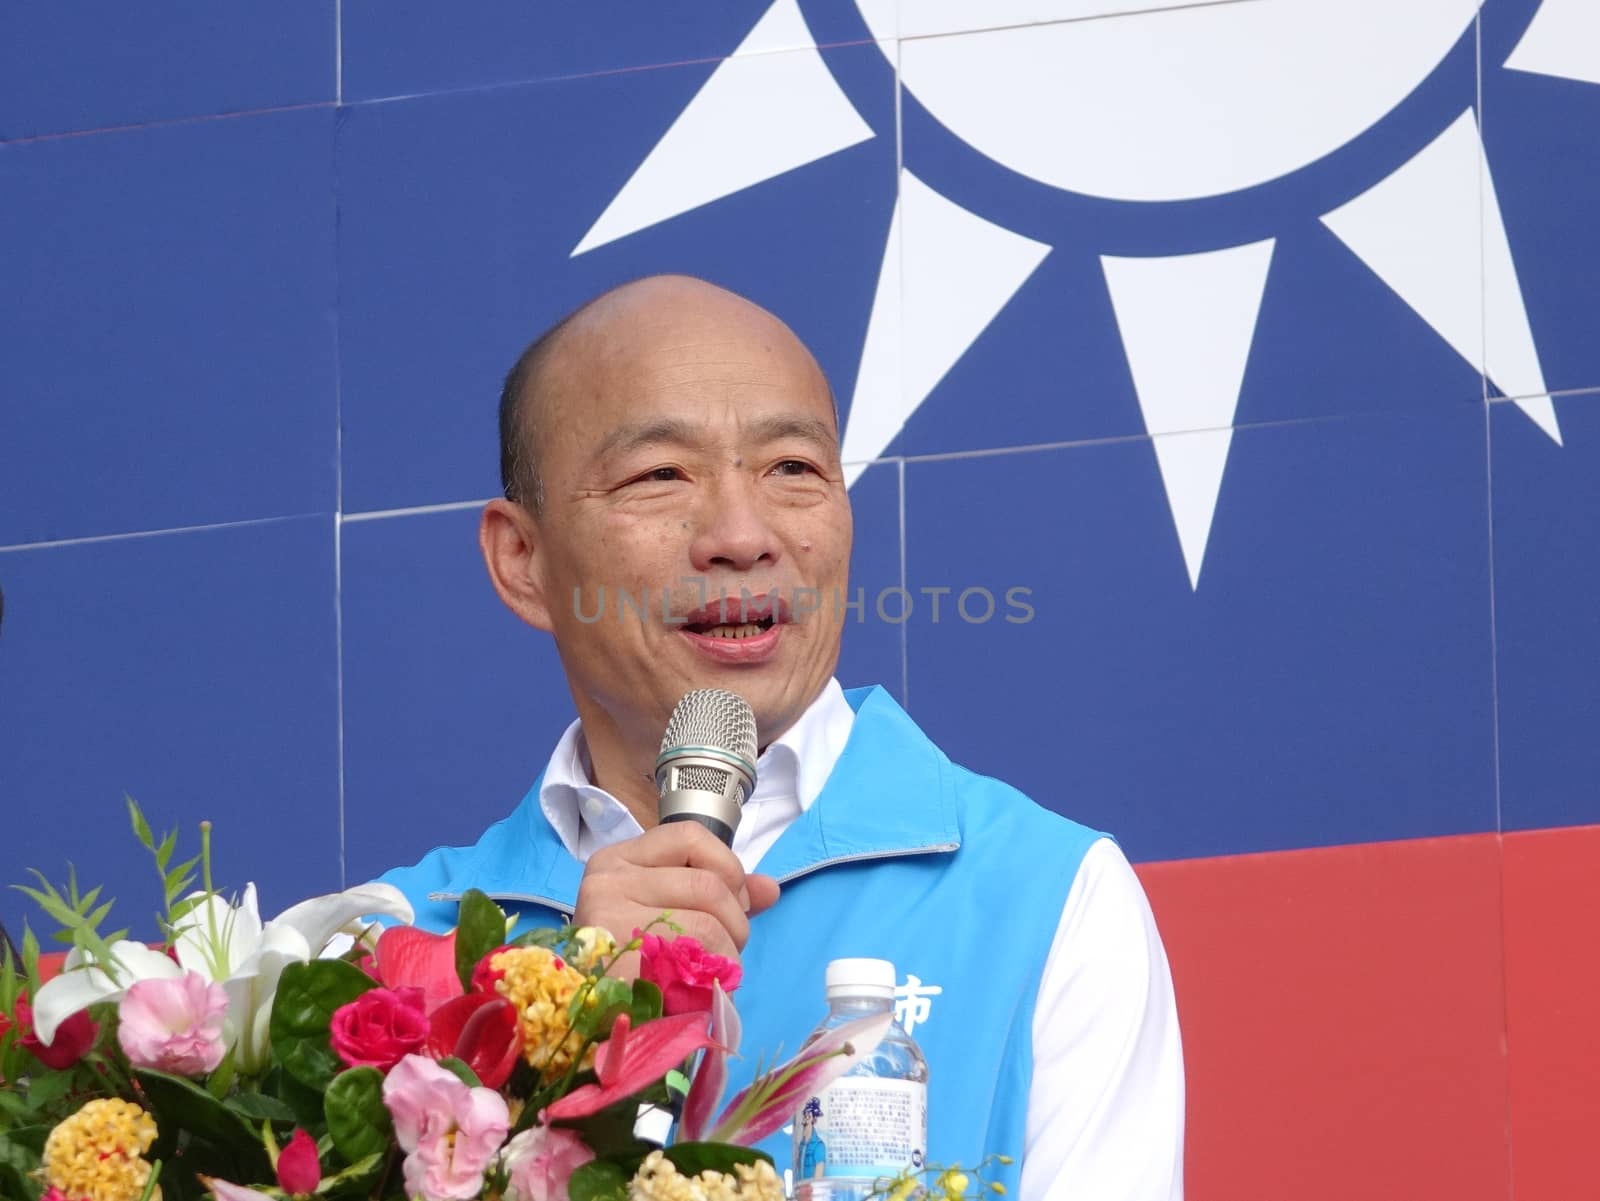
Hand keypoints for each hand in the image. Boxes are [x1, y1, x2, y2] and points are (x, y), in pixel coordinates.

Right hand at [573, 822, 780, 971]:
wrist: (587, 1016)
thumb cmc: (631, 961)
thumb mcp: (671, 912)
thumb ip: (721, 894)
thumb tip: (769, 888)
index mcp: (618, 859)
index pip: (691, 837)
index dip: (727, 867)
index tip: (732, 901)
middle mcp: (607, 879)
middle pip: (708, 884)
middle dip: (735, 920)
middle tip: (727, 948)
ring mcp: (608, 916)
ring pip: (707, 922)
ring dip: (727, 954)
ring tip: (711, 973)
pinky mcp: (617, 958)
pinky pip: (693, 958)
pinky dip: (713, 977)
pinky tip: (700, 991)